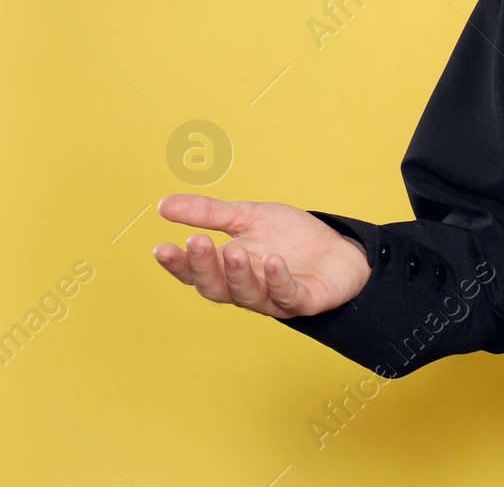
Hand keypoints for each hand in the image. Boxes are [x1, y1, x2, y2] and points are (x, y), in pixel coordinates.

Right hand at [153, 194, 371, 318]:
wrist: (339, 249)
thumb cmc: (291, 237)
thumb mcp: (249, 216)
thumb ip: (210, 213)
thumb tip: (163, 205)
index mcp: (228, 268)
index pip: (195, 272)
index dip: (178, 263)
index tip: (161, 247)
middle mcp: (246, 288)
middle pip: (216, 287)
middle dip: (204, 267)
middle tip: (197, 242)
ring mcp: (273, 298)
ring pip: (247, 295)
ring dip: (239, 273)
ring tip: (235, 250)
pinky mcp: (303, 301)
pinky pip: (287, 296)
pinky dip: (278, 280)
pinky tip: (274, 262)